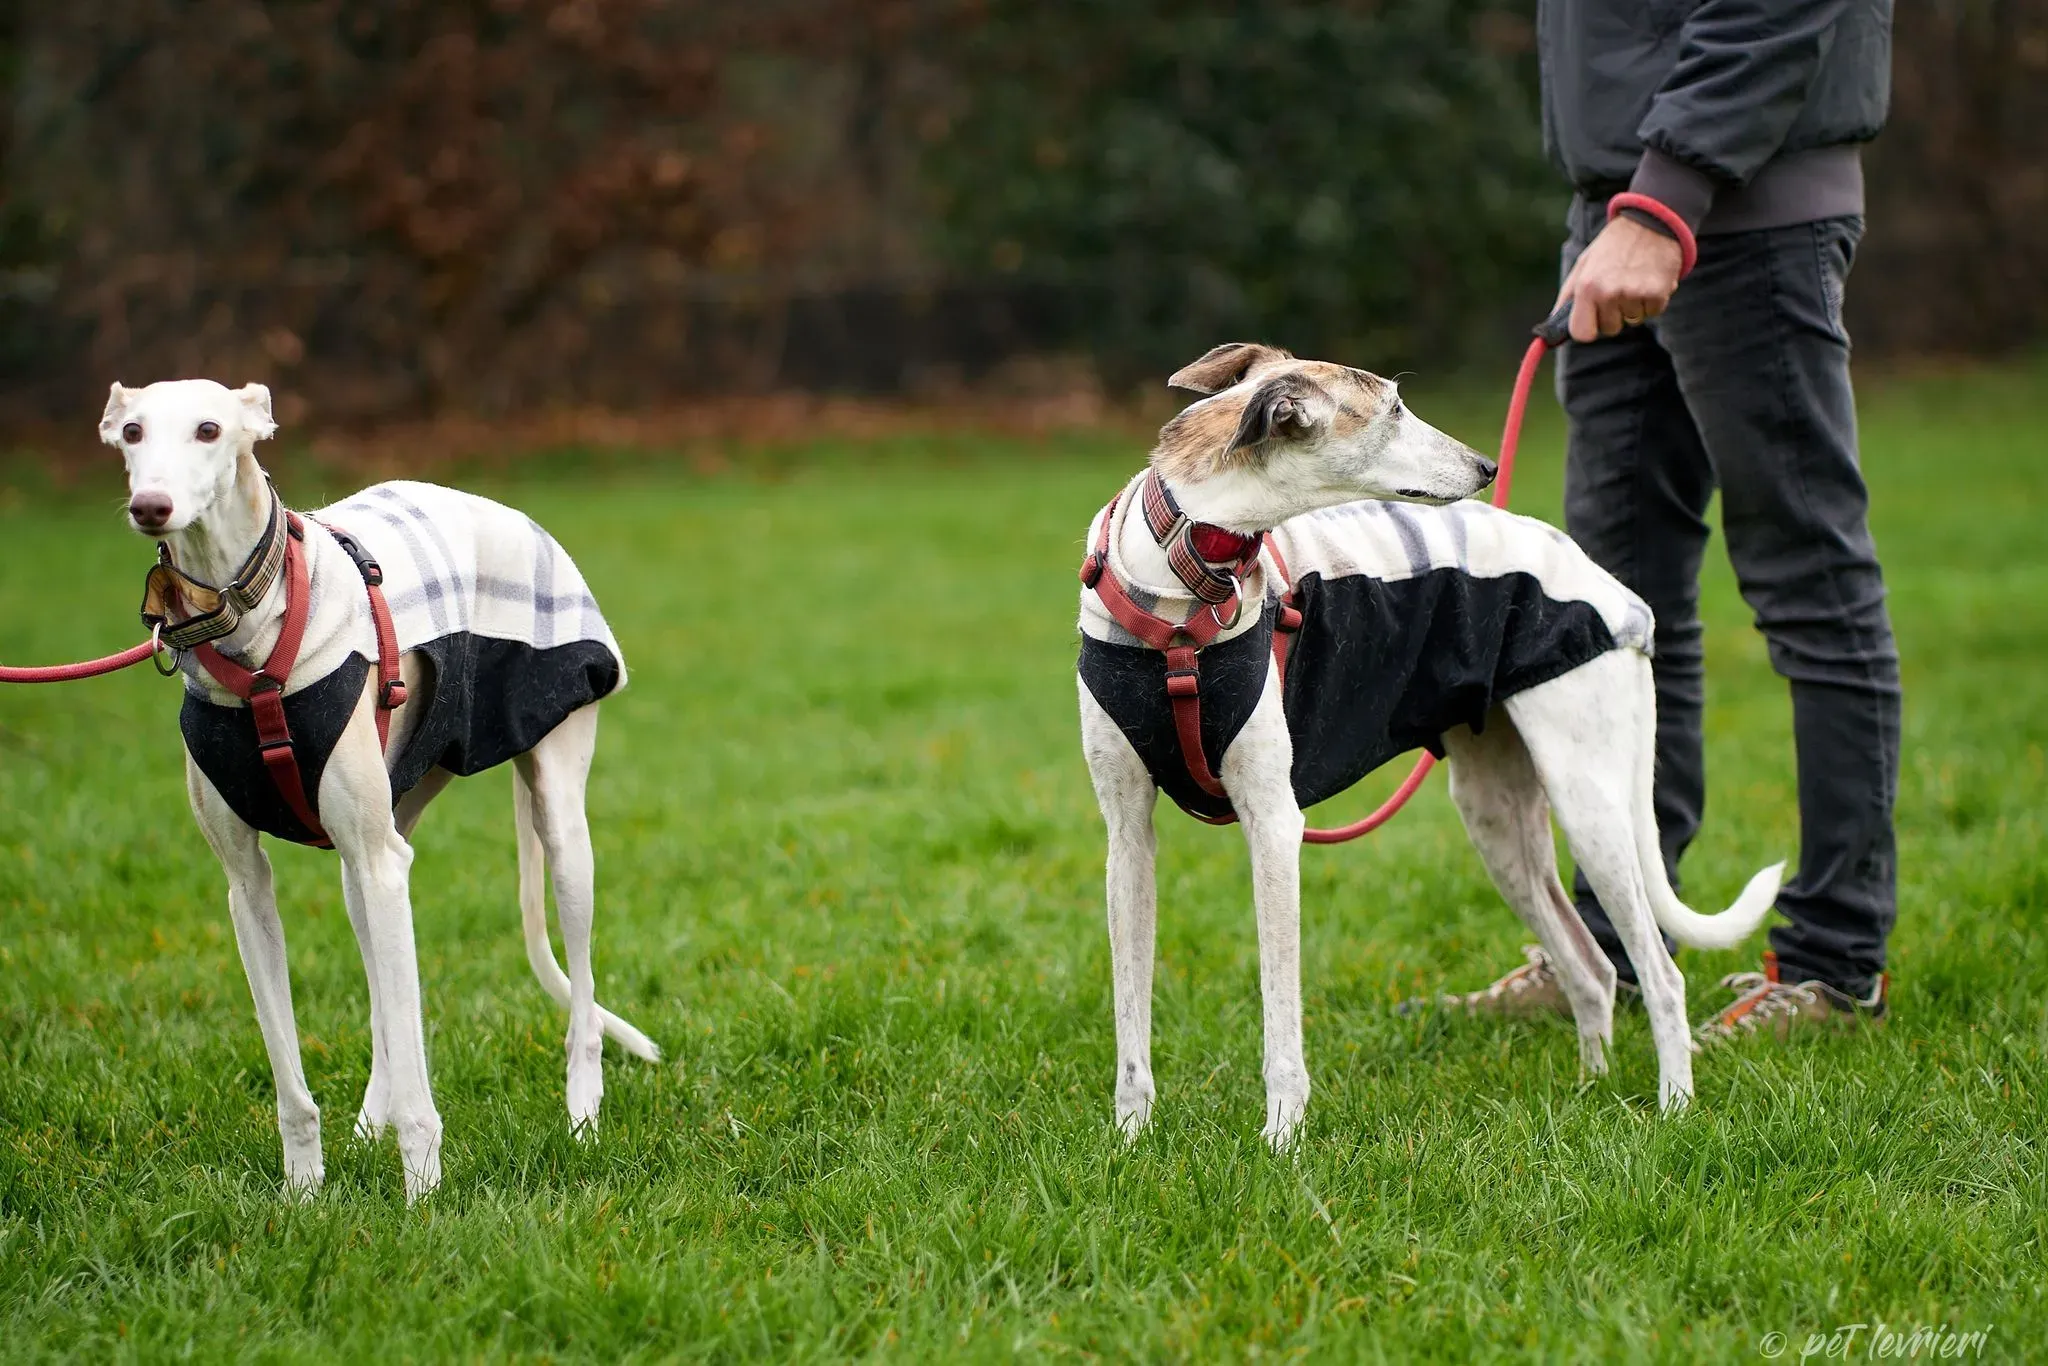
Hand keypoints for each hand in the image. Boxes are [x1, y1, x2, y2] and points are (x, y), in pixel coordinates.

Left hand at [1556, 215, 1685, 343]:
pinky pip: (1653, 313)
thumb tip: (1554, 325)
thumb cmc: (1613, 246)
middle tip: (1619, 287)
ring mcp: (1634, 294)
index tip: (1594, 320)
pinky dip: (1653, 301)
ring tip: (1635, 279)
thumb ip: (1568, 296)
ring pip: (1633, 321)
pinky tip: (1649, 279)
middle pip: (1610, 329)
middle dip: (1614, 314)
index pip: (1582, 333)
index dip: (1589, 328)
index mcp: (1586, 287)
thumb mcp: (1583, 265)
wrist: (1649, 221)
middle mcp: (1609, 293)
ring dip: (1635, 306)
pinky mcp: (1658, 293)